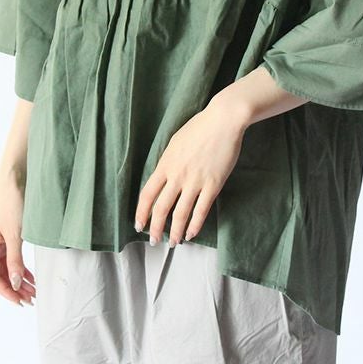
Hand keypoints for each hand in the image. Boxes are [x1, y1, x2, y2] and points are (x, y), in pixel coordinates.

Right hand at [0, 167, 35, 306]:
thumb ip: (16, 260)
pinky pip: (14, 258)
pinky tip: (32, 276)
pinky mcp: (10, 235)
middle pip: (2, 274)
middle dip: (15, 288)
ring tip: (34, 292)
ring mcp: (1, 241)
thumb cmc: (13, 204)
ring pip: (9, 267)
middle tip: (32, 299)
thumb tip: (15, 284)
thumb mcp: (16, 234)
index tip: (20, 301)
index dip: (6, 291)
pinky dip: (23, 268)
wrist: (17, 179)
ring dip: (20, 280)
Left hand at [134, 94, 252, 246]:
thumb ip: (168, 162)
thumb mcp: (175, 142)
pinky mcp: (213, 184)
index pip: (147, 194)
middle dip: (155, 228)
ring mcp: (195, 181)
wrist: (223, 120)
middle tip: (154, 240)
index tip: (139, 224)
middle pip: (161, 208)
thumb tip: (163, 177)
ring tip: (173, 243)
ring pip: (180, 214)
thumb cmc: (199, 127)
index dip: (141, 212)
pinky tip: (191, 234)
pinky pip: (201, 210)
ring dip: (174, 232)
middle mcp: (177, 176)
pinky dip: (195, 225)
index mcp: (165, 164)